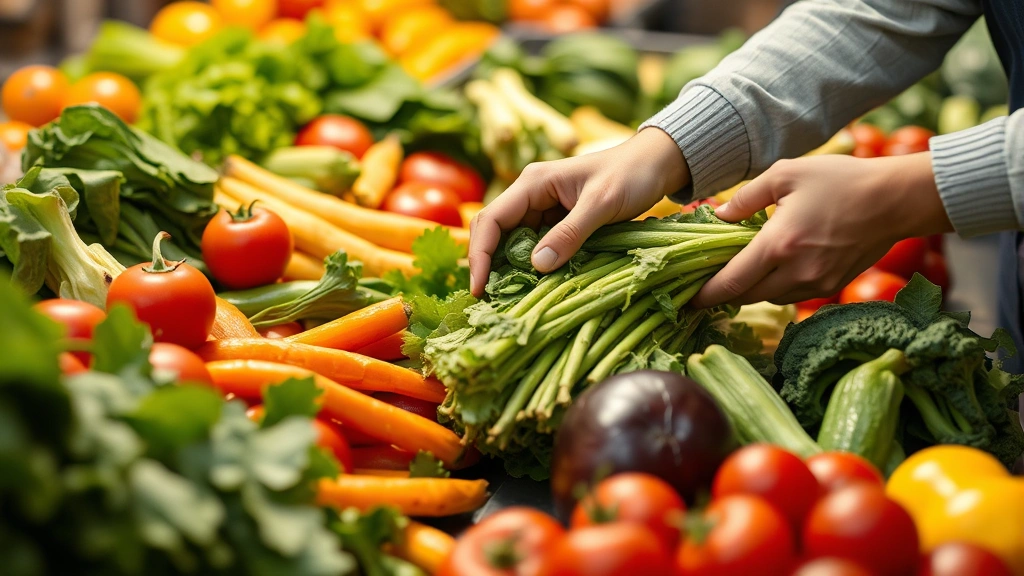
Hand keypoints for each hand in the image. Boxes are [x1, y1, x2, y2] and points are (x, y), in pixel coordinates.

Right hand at [468, 128, 689, 295]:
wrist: (656, 163)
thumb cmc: (631, 175)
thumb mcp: (603, 204)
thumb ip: (571, 233)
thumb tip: (537, 265)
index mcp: (533, 183)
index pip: (491, 220)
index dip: (480, 255)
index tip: (480, 289)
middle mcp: (530, 195)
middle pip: (494, 232)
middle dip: (487, 265)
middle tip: (487, 301)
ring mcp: (543, 209)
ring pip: (512, 243)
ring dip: (507, 269)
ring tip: (504, 301)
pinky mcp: (557, 222)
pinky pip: (534, 247)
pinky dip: (529, 267)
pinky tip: (530, 288)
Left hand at [691, 153, 952, 307]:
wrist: (895, 199)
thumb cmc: (839, 180)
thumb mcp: (785, 174)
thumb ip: (745, 198)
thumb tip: (718, 216)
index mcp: (778, 245)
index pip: (731, 282)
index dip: (705, 294)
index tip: (687, 299)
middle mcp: (796, 272)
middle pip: (746, 296)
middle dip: (724, 293)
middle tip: (705, 284)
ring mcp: (816, 284)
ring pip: (769, 298)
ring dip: (751, 289)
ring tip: (736, 273)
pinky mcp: (831, 287)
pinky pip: (791, 295)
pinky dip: (775, 286)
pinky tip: (771, 269)